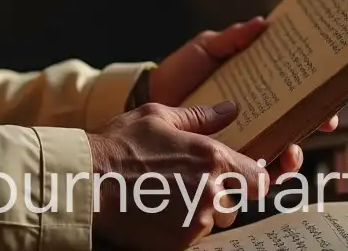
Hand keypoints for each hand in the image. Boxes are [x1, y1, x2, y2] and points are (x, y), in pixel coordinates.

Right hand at [88, 101, 267, 248]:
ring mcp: (195, 222)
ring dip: (200, 214)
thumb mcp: (157, 117)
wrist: (88, 181)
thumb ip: (200, 116)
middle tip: (186, 185)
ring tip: (167, 197)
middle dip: (218, 197)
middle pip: (235, 204)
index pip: (259, 179)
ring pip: (213, 223)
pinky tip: (157, 212)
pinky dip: (179, 229)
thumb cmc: (120, 144)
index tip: (240, 178)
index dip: (251, 179)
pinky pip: (192, 239)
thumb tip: (230, 109)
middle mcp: (210, 192)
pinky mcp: (179, 244)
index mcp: (211, 158)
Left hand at [146, 18, 338, 176]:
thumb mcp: (207, 48)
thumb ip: (233, 38)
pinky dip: (263, 176)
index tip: (329, 105)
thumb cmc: (181, 70)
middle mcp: (255, 119)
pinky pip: (249, 174)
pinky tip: (265, 172)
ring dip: (291, 159)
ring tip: (290, 153)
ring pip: (278, 156)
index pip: (294, 99)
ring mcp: (242, 141)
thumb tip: (264, 22)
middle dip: (311, 130)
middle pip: (294, 129)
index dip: (316, 104)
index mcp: (257, 91)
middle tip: (320, 126)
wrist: (148, 94)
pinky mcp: (223, 160)